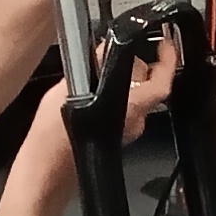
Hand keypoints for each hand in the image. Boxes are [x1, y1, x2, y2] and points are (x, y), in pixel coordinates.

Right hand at [26, 25, 180, 160]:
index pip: (162, 82)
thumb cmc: (56, 138)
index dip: (168, 61)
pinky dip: (114, 97)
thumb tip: (102, 51)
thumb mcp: (69, 89)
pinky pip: (123, 110)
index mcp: (131, 109)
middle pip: (148, 86)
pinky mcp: (115, 138)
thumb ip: (92, 67)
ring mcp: (127, 132)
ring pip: (135, 98)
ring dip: (123, 81)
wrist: (47, 169)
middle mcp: (134, 122)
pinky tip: (92, 92)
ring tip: (102, 69)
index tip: (166, 46)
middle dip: (136, 66)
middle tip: (122, 52)